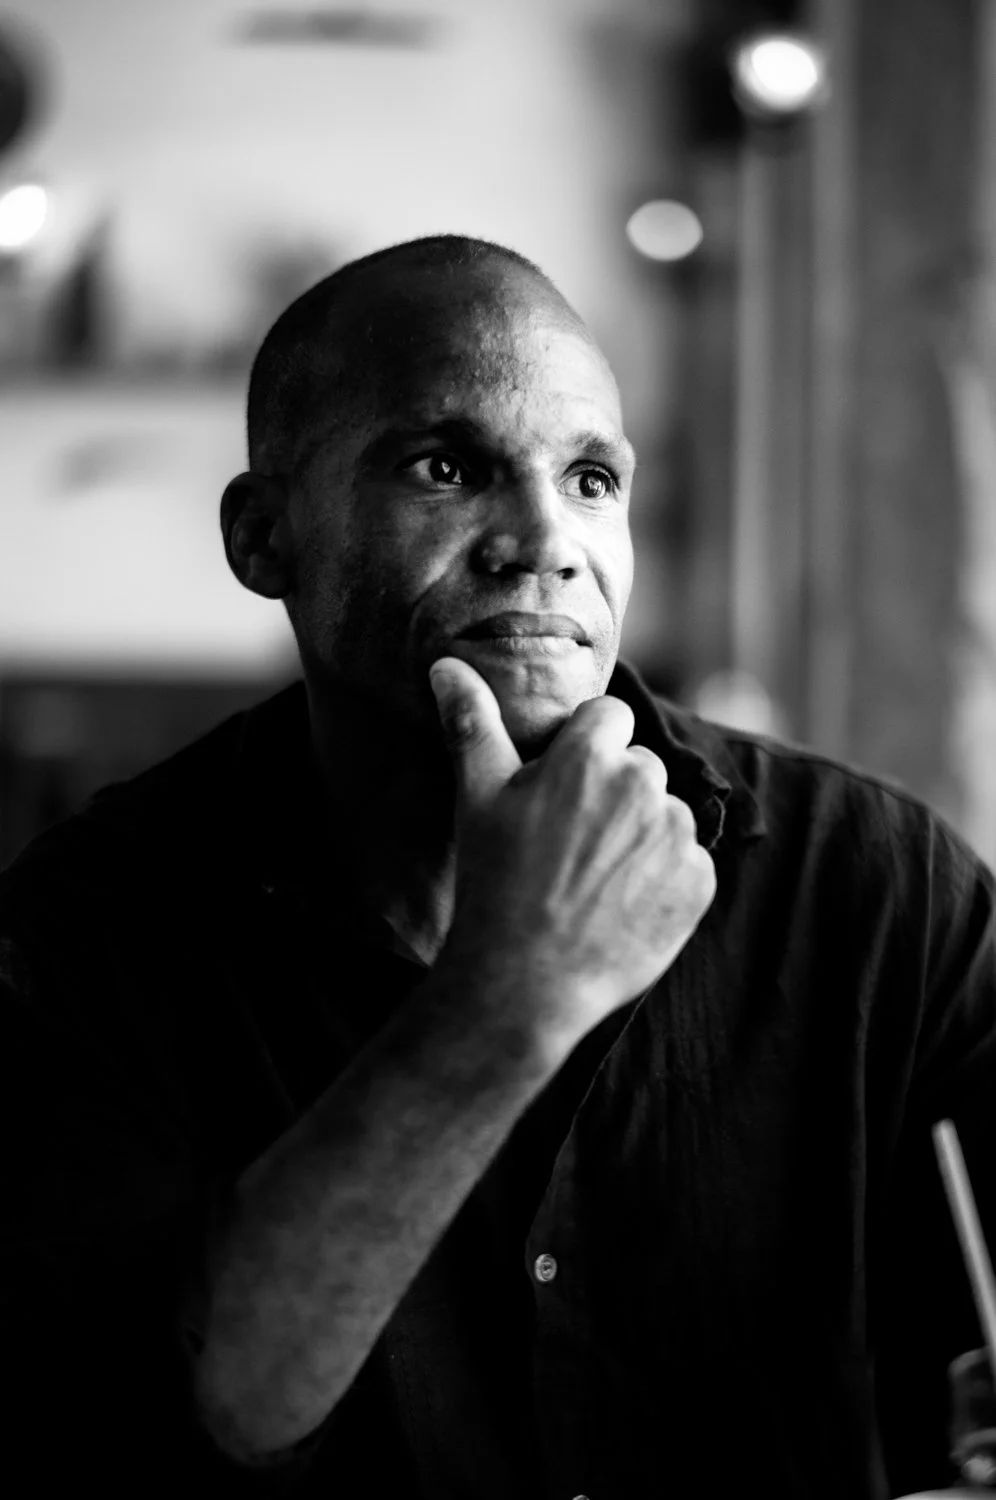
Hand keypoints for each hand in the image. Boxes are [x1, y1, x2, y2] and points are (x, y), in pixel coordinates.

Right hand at [428, 656, 716, 1064]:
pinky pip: (687, 863)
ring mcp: (676, 837)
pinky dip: (662, 880)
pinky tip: (620, 906)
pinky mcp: (699, 883)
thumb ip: (471, 723)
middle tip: (569, 844)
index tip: (560, 789)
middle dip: (613, 794)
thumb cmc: (493, 883)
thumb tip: (447, 664)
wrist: (524, 982)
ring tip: (593, 880)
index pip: (609, 717)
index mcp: (590, 756)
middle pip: (639, 767)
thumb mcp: (476, 797)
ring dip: (639, 836)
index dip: (584, 750)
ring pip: (664, 815)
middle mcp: (644, 786)